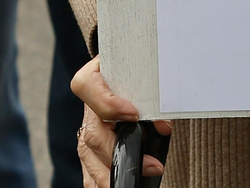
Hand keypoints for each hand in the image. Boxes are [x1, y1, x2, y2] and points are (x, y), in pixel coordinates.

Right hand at [72, 57, 171, 187]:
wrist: (129, 73)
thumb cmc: (136, 72)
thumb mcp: (141, 72)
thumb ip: (150, 92)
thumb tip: (163, 125)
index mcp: (94, 76)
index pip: (87, 86)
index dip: (108, 103)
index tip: (133, 114)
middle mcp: (88, 106)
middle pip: (92, 133)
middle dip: (120, 153)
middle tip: (152, 165)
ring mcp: (86, 129)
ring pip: (89, 156)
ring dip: (112, 173)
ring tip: (135, 183)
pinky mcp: (91, 148)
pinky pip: (89, 169)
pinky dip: (101, 180)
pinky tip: (116, 185)